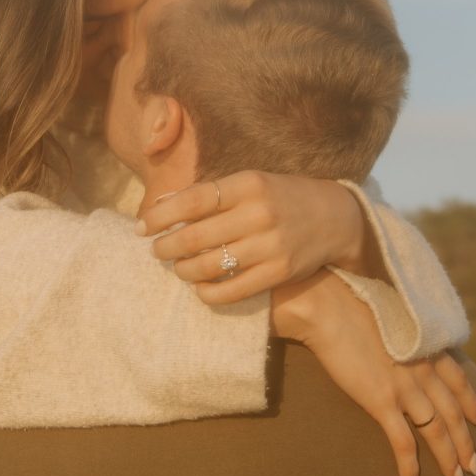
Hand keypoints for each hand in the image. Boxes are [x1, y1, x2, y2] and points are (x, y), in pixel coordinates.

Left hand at [137, 171, 366, 301]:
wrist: (334, 217)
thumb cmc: (279, 197)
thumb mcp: (248, 183)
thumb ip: (207, 192)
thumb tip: (161, 201)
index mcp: (248, 184)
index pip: (193, 200)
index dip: (161, 216)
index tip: (142, 227)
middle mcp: (259, 213)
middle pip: (196, 236)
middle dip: (167, 247)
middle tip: (156, 251)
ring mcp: (270, 245)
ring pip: (211, 266)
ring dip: (184, 270)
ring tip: (178, 267)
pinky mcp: (279, 272)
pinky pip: (233, 291)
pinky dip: (208, 293)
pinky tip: (200, 288)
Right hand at [270, 270, 475, 475]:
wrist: (326, 306)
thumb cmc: (348, 301)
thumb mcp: (390, 313)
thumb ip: (402, 332)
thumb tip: (398, 339)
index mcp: (425, 345)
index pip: (459, 380)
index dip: (471, 403)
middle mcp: (422, 367)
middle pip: (453, 412)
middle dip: (465, 442)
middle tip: (473, 465)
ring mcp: (404, 386)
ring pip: (437, 431)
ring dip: (449, 459)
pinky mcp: (381, 401)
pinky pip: (403, 443)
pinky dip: (410, 467)